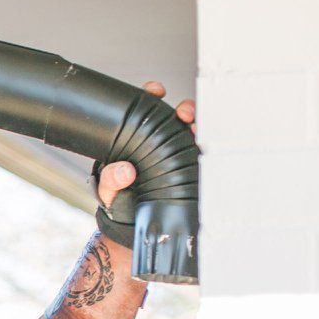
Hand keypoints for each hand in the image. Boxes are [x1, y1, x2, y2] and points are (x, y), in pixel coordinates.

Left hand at [94, 81, 195, 249]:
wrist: (133, 228)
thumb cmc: (119, 203)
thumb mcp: (108, 191)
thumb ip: (110, 180)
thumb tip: (124, 170)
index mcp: (138, 139)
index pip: (146, 112)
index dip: (151, 95)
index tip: (154, 90)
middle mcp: (161, 144)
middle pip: (177, 118)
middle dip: (184, 108)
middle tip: (182, 112)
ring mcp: (180, 156)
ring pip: (195, 134)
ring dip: (200, 126)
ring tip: (196, 128)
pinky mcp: (193, 172)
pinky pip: (205, 158)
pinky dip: (210, 150)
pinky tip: (209, 147)